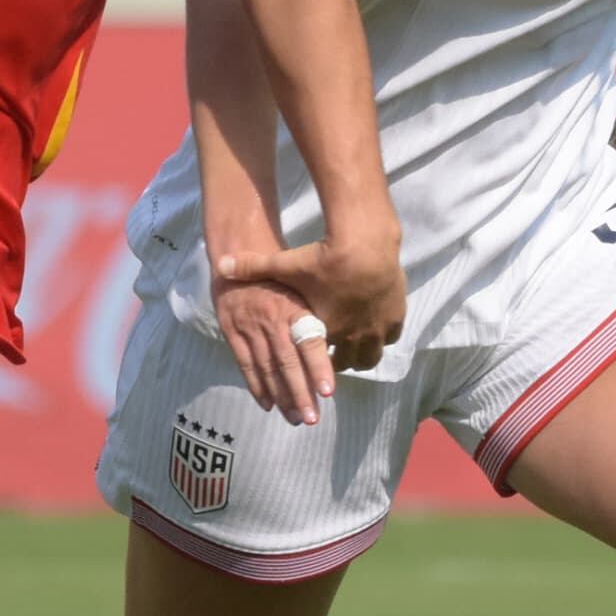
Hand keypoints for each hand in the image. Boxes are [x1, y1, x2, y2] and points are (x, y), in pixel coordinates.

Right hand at [214, 277, 339, 426]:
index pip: (308, 342)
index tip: (328, 391)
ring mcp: (250, 327)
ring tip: (295, 417)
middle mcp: (272, 320)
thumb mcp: (301, 288)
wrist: (239, 253)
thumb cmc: (280, 276)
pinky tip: (268, 404)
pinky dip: (256, 386)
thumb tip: (339, 349)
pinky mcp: (232, 332)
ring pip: (267, 368)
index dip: (318, 367)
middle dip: (300, 393)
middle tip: (312, 417)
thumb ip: (315, 316)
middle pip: (287, 363)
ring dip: (281, 396)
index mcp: (294, 308)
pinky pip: (245, 364)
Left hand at [219, 219, 402, 372]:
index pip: (318, 361)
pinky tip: (377, 330)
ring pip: (371, 357)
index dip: (311, 368)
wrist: (366, 244)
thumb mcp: (286, 263)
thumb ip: (253, 267)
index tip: (306, 368)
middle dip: (336, 370)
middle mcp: (353, 335)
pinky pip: (391, 336)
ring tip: (353, 352)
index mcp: (326, 330)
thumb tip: (221, 265)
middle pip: (347, 365)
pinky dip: (383, 336)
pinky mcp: (395, 315)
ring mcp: (377, 328)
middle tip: (328, 368)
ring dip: (361, 357)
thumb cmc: (324, 257)